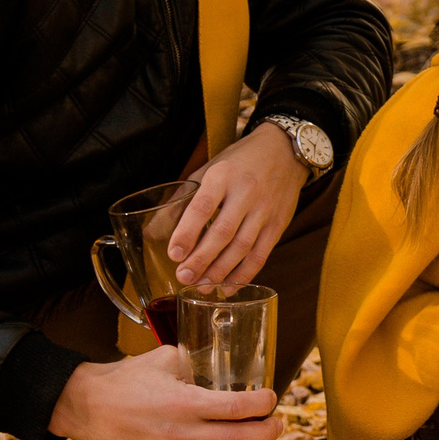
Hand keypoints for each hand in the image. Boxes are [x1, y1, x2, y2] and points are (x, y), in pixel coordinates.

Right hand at [49, 345, 281, 439]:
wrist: (86, 407)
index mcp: (182, 403)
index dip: (263, 405)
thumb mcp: (163, 359)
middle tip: (277, 424)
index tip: (271, 398)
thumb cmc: (125, 382)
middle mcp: (179, 435)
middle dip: (268, 432)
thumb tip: (224, 361)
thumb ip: (196, 361)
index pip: (237, 409)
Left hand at [169, 122, 307, 286]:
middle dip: (201, 259)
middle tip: (183, 277)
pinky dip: (244, 274)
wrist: (283, 152)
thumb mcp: (208, 170)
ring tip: (202, 287)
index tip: (174, 254)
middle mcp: (246, 192)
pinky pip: (260, 254)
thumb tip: (155, 232)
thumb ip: (183, 200)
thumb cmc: (239, 163)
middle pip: (222, 232)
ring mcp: (265, 210)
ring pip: (242, 247)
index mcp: (223, 175)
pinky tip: (228, 287)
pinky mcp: (278, 224)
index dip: (187, 233)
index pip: (202, 207)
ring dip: (221, 271)